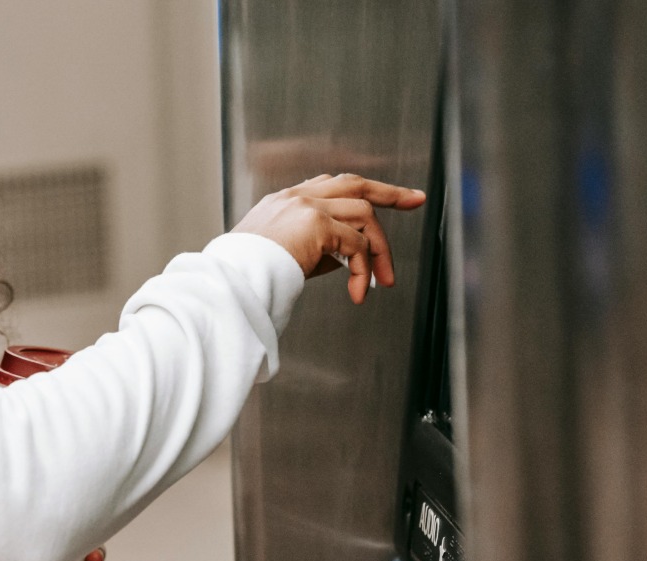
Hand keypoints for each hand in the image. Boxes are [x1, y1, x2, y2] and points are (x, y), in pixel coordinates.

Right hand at [231, 173, 425, 303]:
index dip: (361, 191)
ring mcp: (306, 205)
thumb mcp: (286, 256)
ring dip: (380, 250)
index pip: (332, 186)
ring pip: (364, 215)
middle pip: (355, 183)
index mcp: (285, 201)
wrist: (231, 282)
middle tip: (416, 200)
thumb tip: (352, 257)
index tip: (384, 196)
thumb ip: (318, 248)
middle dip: (391, 192)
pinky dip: (365, 270)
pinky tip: (359, 291)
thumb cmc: (248, 277)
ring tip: (382, 280)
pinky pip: (357, 244)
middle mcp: (296, 196)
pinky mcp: (316, 222)